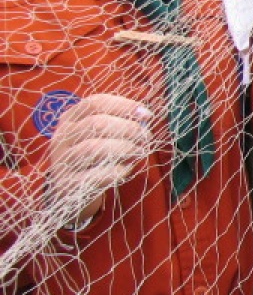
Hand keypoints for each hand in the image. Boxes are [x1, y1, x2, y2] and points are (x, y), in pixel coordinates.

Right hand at [46, 94, 153, 225]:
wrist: (70, 191)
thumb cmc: (93, 157)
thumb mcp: (100, 136)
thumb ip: (119, 123)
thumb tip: (145, 116)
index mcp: (70, 119)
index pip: (95, 103)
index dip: (124, 106)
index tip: (147, 115)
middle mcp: (62, 137)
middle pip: (97, 123)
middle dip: (129, 128)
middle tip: (146, 137)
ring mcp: (62, 161)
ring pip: (95, 148)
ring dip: (125, 148)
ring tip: (139, 152)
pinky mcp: (68, 184)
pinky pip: (96, 175)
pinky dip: (117, 171)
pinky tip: (126, 169)